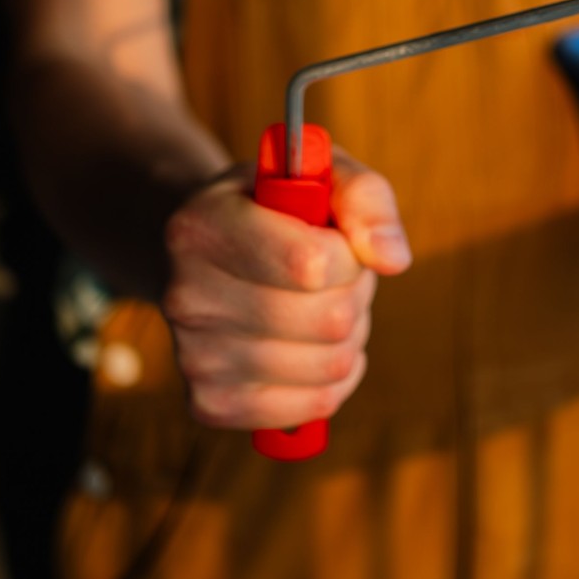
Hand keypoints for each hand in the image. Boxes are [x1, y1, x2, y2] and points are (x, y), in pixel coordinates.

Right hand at [159, 150, 408, 430]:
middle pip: (329, 320)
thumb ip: (364, 199)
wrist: (205, 255)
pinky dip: (335, 378)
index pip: (311, 264)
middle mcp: (187, 296)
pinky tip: (313, 346)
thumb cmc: (275, 208)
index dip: (348, 253)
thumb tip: (392, 259)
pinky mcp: (211, 404)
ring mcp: (194, 358)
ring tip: (320, 304)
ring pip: (330, 364)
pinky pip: (316, 404)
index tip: (334, 238)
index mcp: (202, 226)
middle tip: (333, 273)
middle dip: (353, 292)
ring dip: (348, 334)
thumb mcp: (319, 174)